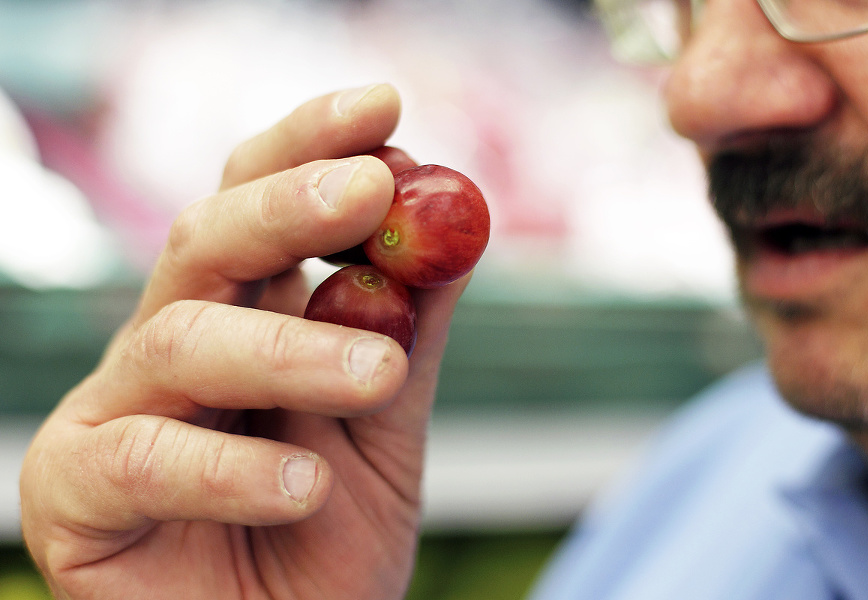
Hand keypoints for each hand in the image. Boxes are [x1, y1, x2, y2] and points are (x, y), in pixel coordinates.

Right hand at [19, 84, 469, 599]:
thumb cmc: (330, 541)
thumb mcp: (386, 429)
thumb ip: (409, 333)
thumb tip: (454, 229)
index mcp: (240, 316)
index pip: (257, 203)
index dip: (309, 146)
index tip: (384, 105)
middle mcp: (171, 345)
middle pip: (206, 242)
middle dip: (287, 206)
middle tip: (371, 188)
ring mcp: (115, 412)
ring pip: (182, 339)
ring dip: (288, 348)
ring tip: (378, 375)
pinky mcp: (75, 493)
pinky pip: (143, 458)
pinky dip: (233, 468)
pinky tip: (308, 487)